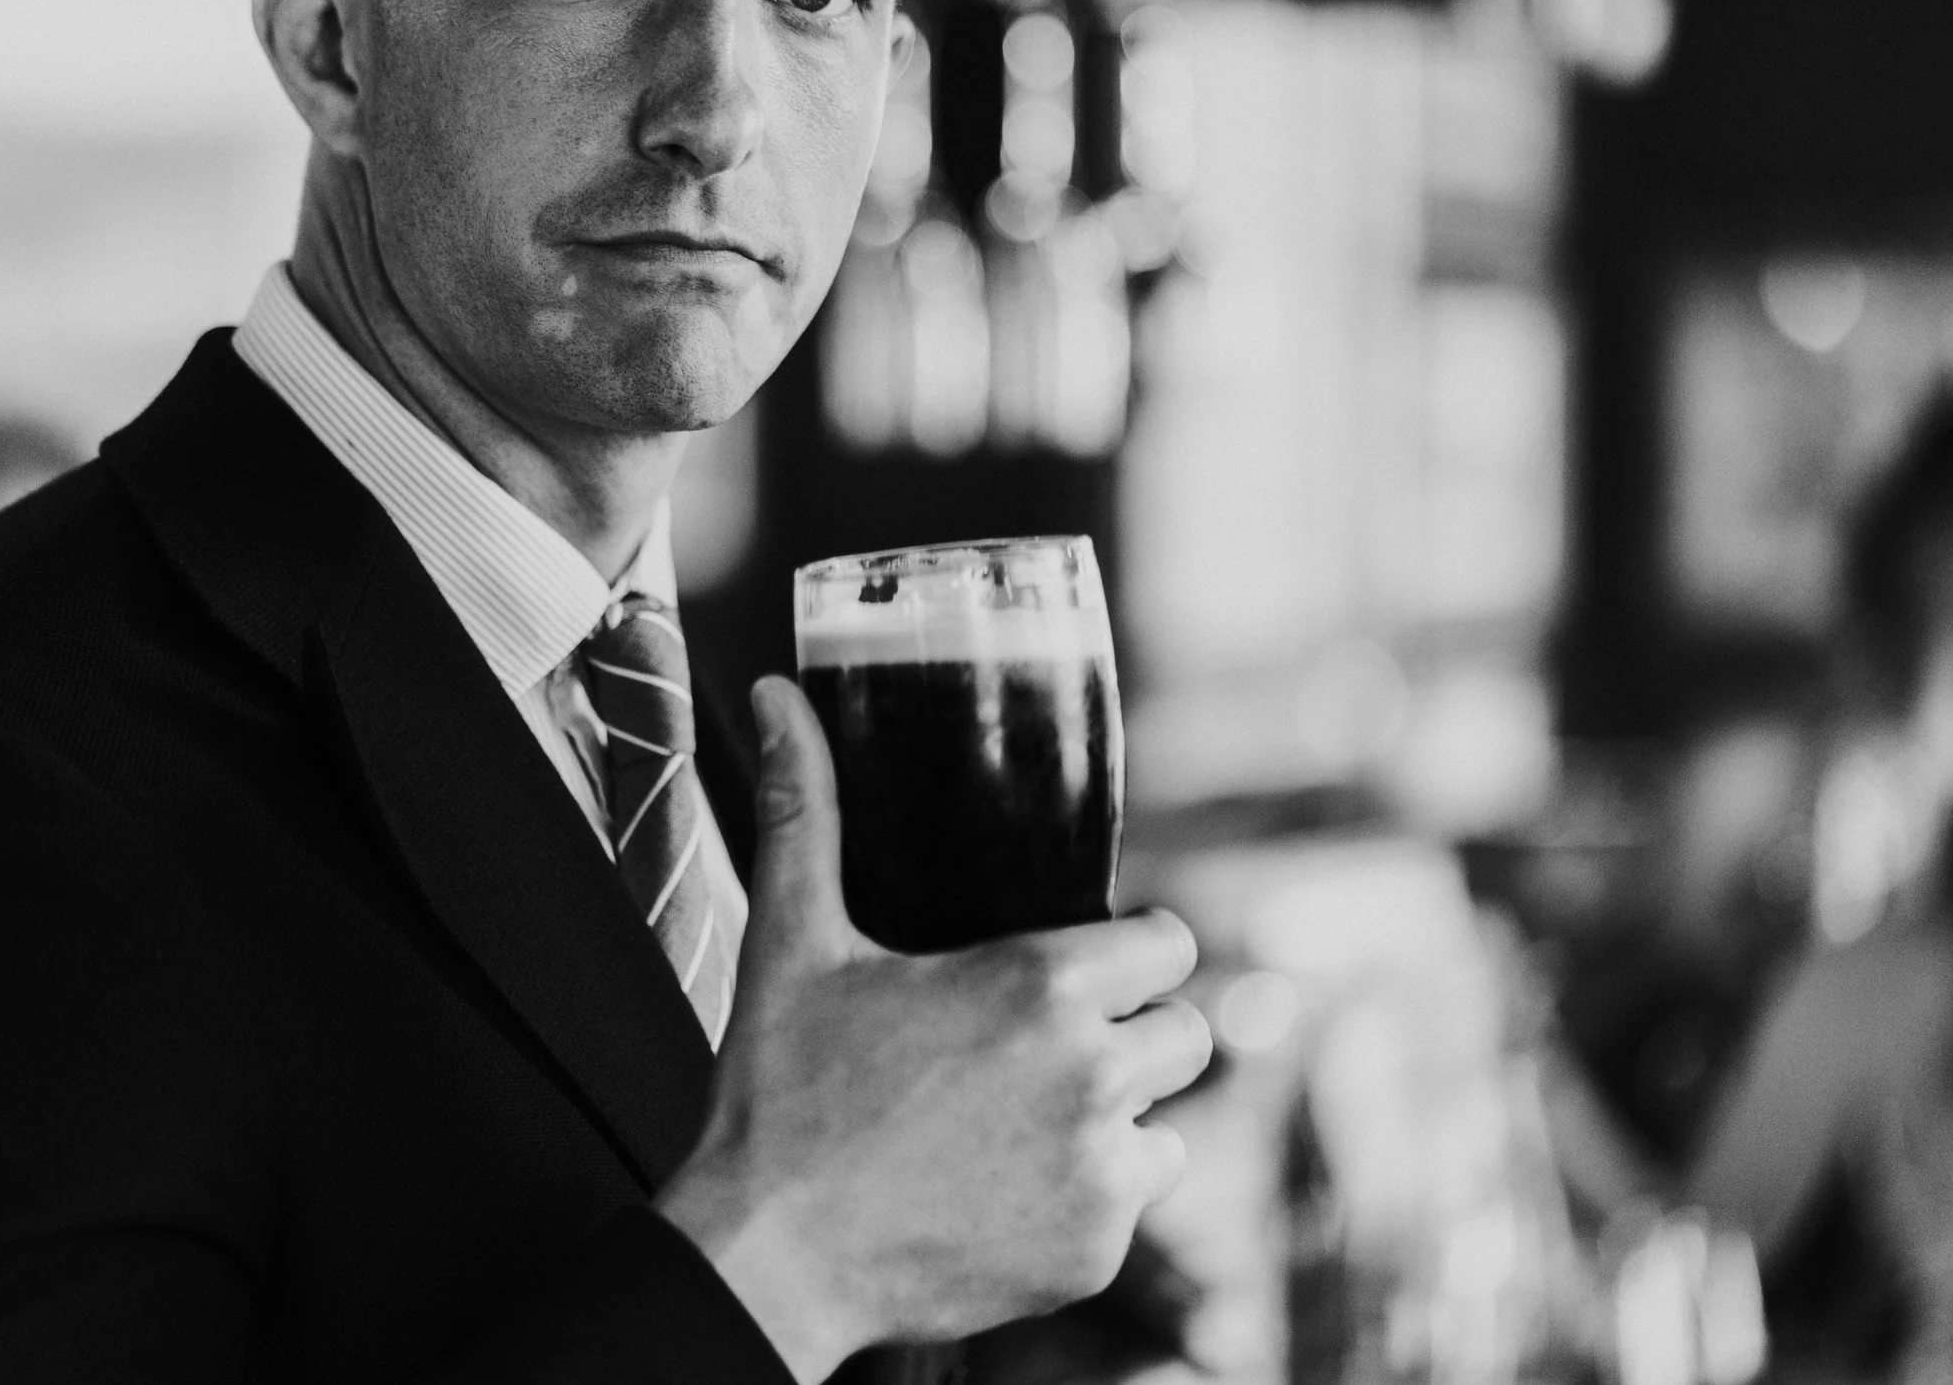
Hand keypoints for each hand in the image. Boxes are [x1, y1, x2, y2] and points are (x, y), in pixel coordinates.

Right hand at [655, 677, 1211, 1382]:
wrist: (766, 1257)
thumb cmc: (780, 1094)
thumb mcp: (791, 941)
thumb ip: (805, 810)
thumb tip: (775, 695)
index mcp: (1041, 986)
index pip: (1169, 944)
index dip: (1132, 952)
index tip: (1087, 966)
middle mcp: (1093, 1076)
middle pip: (1185, 1033)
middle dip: (1128, 1034)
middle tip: (1044, 1047)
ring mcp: (1099, 1174)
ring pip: (1167, 1124)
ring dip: (1117, 1119)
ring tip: (1021, 1120)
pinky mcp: (1092, 1257)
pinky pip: (1130, 1206)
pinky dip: (1085, 1202)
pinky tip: (1002, 1192)